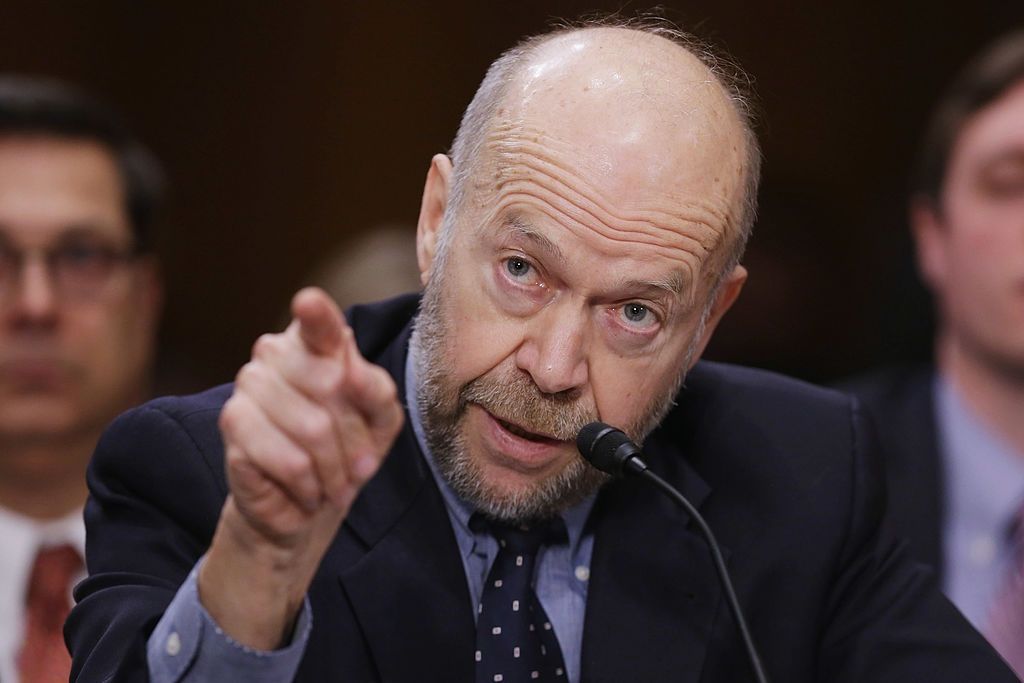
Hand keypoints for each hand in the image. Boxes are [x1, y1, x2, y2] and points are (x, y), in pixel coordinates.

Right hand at [199, 287, 402, 648]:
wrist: (309, 504)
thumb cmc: (348, 450)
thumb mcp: (381, 421)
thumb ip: (375, 391)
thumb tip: (351, 370)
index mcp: (315, 343)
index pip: (317, 322)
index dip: (315, 315)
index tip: (308, 303)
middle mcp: (275, 353)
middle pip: (332, 385)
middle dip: (355, 437)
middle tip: (359, 467)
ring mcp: (248, 385)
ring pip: (312, 427)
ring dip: (334, 469)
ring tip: (335, 484)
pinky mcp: (232, 425)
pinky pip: (287, 458)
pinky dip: (308, 484)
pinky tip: (308, 490)